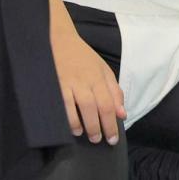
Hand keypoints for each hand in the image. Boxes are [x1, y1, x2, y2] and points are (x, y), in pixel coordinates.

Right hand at [51, 24, 125, 144]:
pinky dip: (68, 117)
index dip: (112, 123)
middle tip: (99, 140)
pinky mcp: (55, 83)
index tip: (113, 139)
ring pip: (82, 105)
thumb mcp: (103, 69)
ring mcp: (70, 81)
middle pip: (97, 106)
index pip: (109, 103)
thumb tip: (123, 114)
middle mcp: (87, 80)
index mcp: (99, 76)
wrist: (59, 39)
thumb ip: (114, 91)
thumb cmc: (82, 57)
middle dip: (100, 126)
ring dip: (86, 124)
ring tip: (86, 135)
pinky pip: (63, 104)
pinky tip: (71, 127)